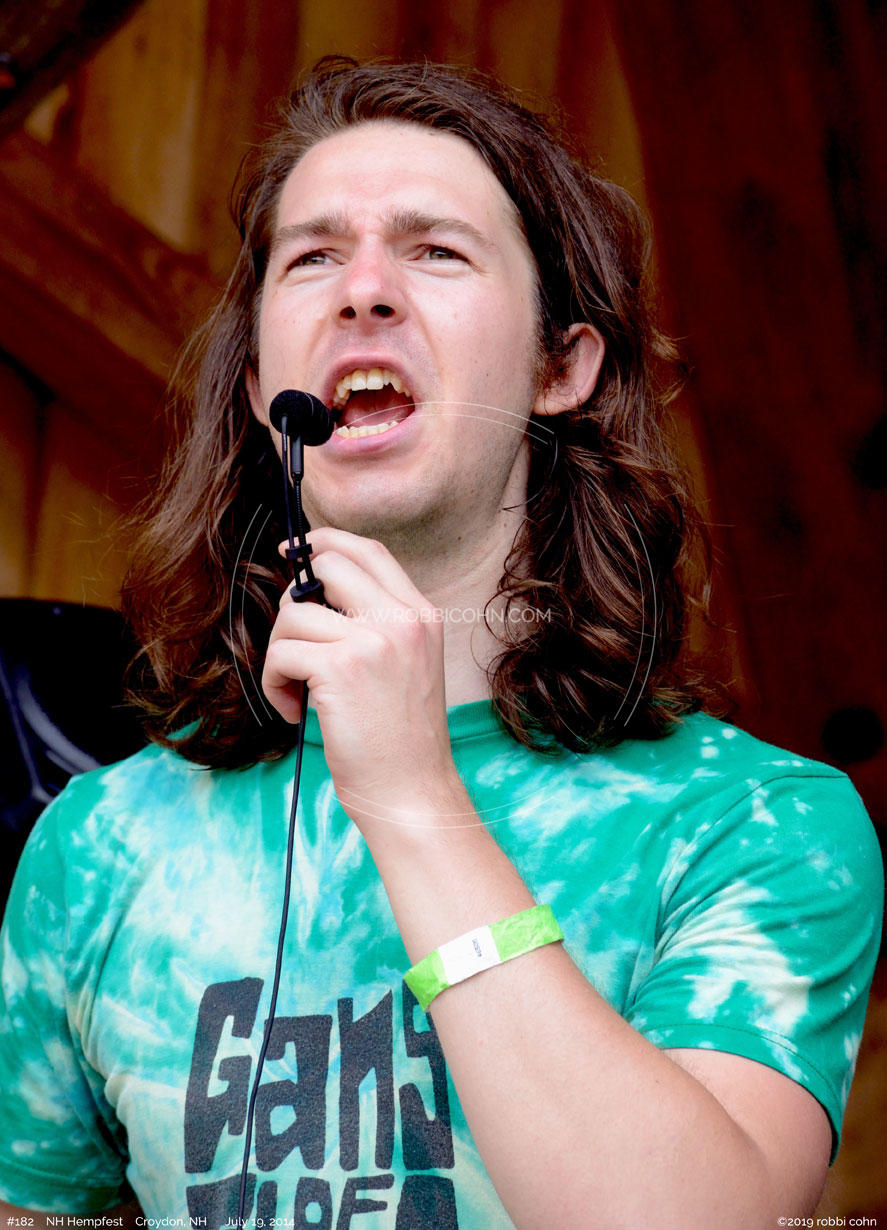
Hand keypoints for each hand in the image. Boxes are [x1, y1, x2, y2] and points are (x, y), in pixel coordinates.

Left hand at [263, 527, 463, 831]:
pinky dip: (274, 684)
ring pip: (293, 613)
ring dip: (281, 655)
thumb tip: (309, 591)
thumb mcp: (407, 665)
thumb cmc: (400, 739)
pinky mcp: (340, 669)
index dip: (327, 542)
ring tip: (297, 692)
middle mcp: (403, 620)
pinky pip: (280, 653)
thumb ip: (375, 624)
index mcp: (421, 615)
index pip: (370, 550)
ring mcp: (373, 641)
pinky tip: (294, 710)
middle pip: (328, 564)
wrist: (411, 791)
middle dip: (295, 600)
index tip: (297, 553)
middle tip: (294, 643)